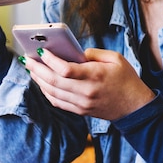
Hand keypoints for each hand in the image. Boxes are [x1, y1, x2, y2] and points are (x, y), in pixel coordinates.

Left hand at [24, 48, 155, 120]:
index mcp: (95, 76)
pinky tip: (42, 82)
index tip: (41, 51)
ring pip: (52, 93)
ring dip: (39, 81)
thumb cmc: (126, 79)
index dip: (50, 60)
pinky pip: (57, 102)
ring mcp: (82, 104)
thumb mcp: (115, 58)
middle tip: (27, 60)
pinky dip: (46, 92)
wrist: (135, 107)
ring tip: (31, 69)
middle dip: (37, 70)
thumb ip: (93, 53)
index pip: (65, 69)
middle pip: (54, 82)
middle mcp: (86, 92)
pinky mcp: (80, 111)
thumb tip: (74, 52)